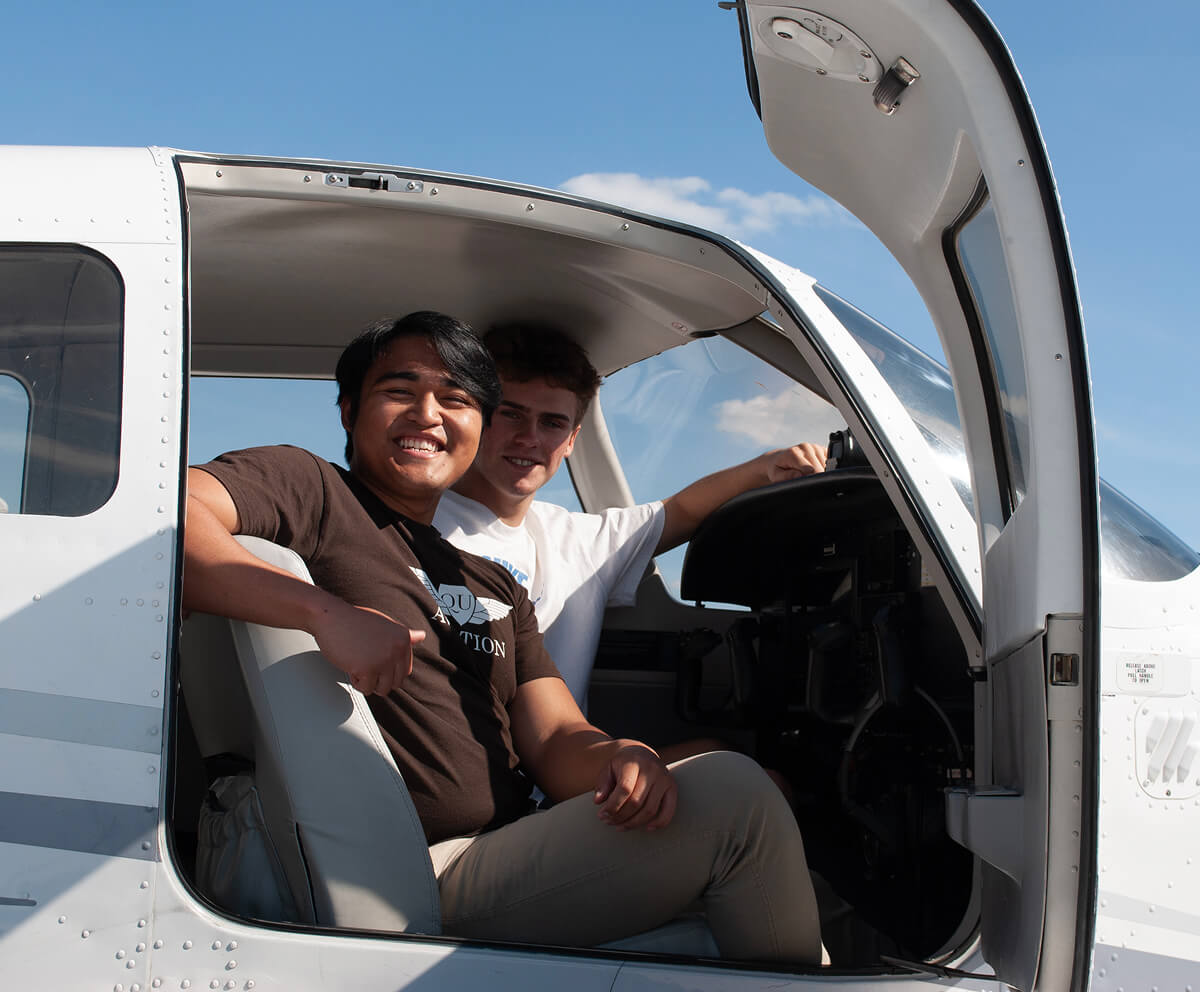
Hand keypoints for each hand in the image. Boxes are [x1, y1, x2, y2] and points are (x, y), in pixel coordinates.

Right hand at [309, 598, 424, 695]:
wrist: (331, 617)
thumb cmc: (354, 621)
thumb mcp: (385, 625)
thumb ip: (403, 636)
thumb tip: (422, 636)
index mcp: (403, 639)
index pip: (405, 671)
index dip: (387, 671)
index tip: (375, 661)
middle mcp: (397, 649)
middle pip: (395, 683)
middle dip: (379, 679)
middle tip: (364, 664)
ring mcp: (383, 660)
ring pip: (382, 689)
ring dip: (368, 682)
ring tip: (358, 663)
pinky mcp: (367, 669)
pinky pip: (366, 689)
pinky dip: (356, 682)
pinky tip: (350, 664)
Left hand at [594, 744, 677, 830]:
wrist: (640, 753)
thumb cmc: (621, 764)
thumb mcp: (608, 768)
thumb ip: (602, 783)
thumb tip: (598, 801)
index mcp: (634, 762)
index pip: (625, 789)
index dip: (613, 806)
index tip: (602, 815)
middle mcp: (652, 769)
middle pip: (636, 802)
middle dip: (620, 816)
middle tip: (608, 822)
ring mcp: (664, 778)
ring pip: (650, 810)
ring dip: (634, 823)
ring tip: (620, 826)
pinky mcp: (672, 787)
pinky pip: (669, 811)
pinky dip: (659, 823)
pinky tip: (647, 828)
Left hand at [762, 442, 826, 482]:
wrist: (778, 460)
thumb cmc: (777, 470)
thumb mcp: (776, 476)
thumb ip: (786, 476)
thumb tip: (799, 475)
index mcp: (794, 453)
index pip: (811, 470)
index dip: (812, 481)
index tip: (810, 487)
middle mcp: (806, 447)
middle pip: (820, 469)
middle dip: (816, 479)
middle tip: (806, 483)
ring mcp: (815, 447)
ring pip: (827, 467)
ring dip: (820, 474)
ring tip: (808, 476)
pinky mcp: (822, 449)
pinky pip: (830, 462)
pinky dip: (826, 469)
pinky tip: (814, 471)